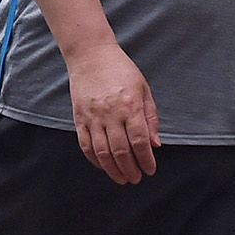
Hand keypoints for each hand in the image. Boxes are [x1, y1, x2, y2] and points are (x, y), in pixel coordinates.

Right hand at [66, 43, 158, 183]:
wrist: (91, 56)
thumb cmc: (121, 70)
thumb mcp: (144, 89)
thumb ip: (150, 118)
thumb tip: (156, 144)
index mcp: (130, 106)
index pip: (139, 141)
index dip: (146, 160)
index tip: (150, 170)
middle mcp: (111, 114)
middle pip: (121, 150)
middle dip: (130, 169)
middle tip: (136, 178)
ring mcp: (93, 117)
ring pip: (102, 152)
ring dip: (113, 170)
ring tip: (122, 178)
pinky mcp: (79, 118)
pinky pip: (86, 145)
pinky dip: (95, 160)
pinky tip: (104, 166)